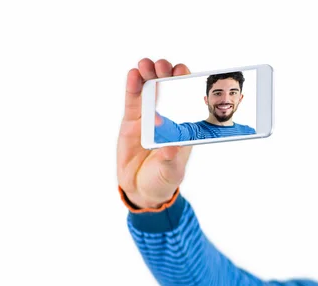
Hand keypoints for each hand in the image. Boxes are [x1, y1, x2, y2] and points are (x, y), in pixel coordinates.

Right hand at [117, 58, 191, 208]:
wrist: (141, 189)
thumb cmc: (162, 179)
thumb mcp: (170, 172)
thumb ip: (170, 160)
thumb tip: (171, 147)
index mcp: (182, 126)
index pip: (186, 99)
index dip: (185, 83)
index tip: (184, 72)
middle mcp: (167, 117)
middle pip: (167, 89)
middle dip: (166, 74)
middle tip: (164, 66)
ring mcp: (148, 117)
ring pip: (149, 90)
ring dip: (148, 75)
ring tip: (146, 65)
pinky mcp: (131, 121)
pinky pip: (132, 101)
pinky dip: (132, 87)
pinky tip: (133, 74)